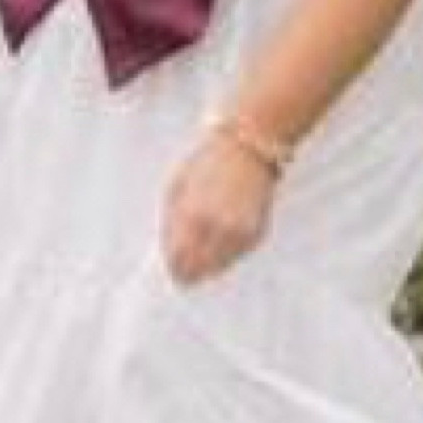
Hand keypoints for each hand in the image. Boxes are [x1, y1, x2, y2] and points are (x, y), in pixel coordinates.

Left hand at [160, 125, 278, 284]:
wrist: (250, 149)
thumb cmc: (208, 163)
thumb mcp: (177, 186)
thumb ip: (170, 221)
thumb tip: (167, 250)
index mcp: (191, 216)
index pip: (176, 258)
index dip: (172, 267)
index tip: (170, 270)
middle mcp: (216, 229)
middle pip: (196, 269)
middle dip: (187, 272)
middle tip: (183, 273)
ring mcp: (238, 234)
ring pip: (217, 268)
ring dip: (207, 266)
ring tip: (202, 255)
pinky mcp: (256, 235)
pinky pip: (235, 258)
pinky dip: (226, 256)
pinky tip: (220, 242)